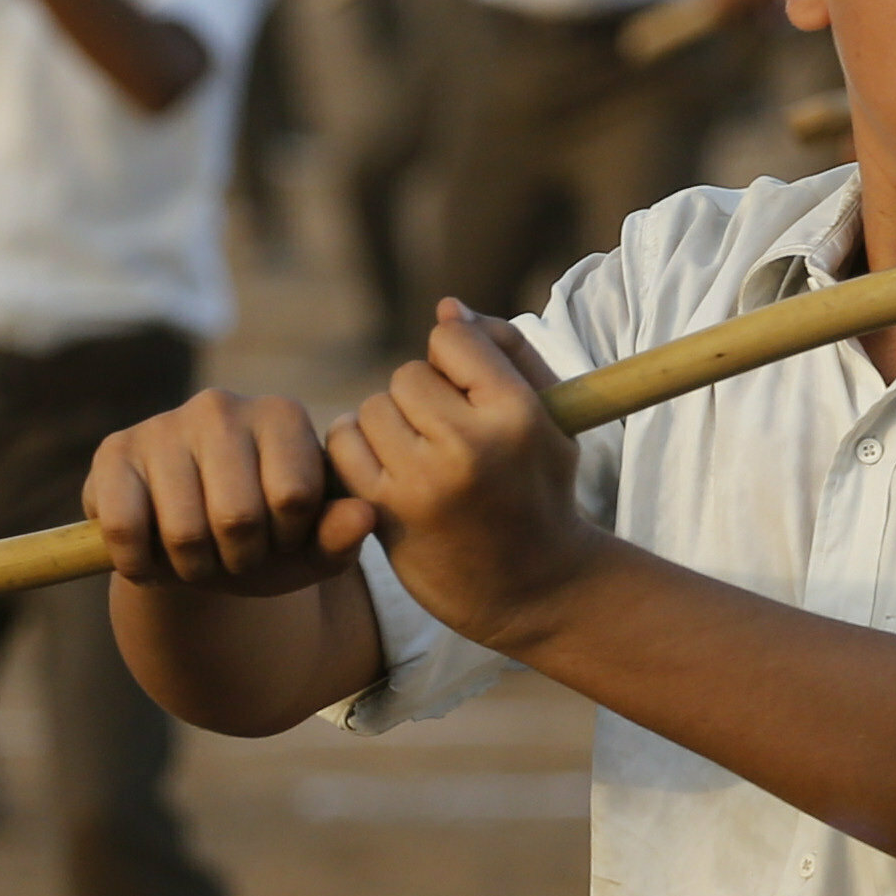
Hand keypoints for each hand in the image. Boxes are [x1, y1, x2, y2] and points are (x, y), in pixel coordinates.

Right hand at [84, 388, 375, 598]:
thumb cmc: (263, 540)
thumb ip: (342, 536)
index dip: (288, 540)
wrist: (190, 544)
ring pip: (183, 531)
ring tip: (198, 559)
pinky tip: (153, 556)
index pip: (294, 497)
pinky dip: (141, 565)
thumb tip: (364, 516)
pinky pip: (126, 528)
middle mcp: (222, 406)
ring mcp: (164, 424)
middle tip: (234, 558)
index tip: (282, 541)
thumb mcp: (311, 549)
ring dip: (193, 569)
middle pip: (238, 516)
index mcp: (282, 416)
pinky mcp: (113, 452)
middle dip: (239, 561)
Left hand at [326, 304, 605, 648]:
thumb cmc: (541, 489)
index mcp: (516, 414)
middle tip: (445, 433)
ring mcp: (422, 483)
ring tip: (419, 454)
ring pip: (372, 408)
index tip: (467, 389)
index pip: (452, 339)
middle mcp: (469, 446)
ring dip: (388, 424)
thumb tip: (446, 308)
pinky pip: (345, 446)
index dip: (454, 358)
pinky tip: (388, 469)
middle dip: (421, 396)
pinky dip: (358, 450)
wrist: (535, 588)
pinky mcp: (385, 513)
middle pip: (407, 375)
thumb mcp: (550, 415)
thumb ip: (506, 350)